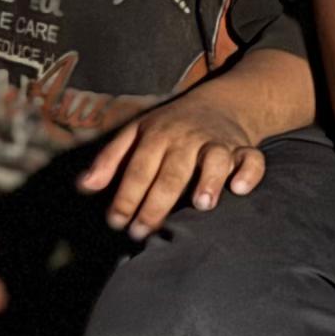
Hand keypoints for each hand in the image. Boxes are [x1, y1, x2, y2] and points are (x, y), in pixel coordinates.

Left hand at [77, 85, 277, 237]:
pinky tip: (239, 189)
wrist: (219, 103)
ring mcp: (217, 143)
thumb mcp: (136, 134)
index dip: (126, 197)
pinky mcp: (243, 148)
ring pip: (215, 160)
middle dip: (156, 204)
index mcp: (157, 135)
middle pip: (172, 172)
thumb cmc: (170, 127)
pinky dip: (249, 173)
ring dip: (209, 181)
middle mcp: (187, 139)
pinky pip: (252, 159)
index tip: (117, 223)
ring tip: (201, 206)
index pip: (138, 169)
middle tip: (142, 232)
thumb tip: (83, 187)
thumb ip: (110, 160)